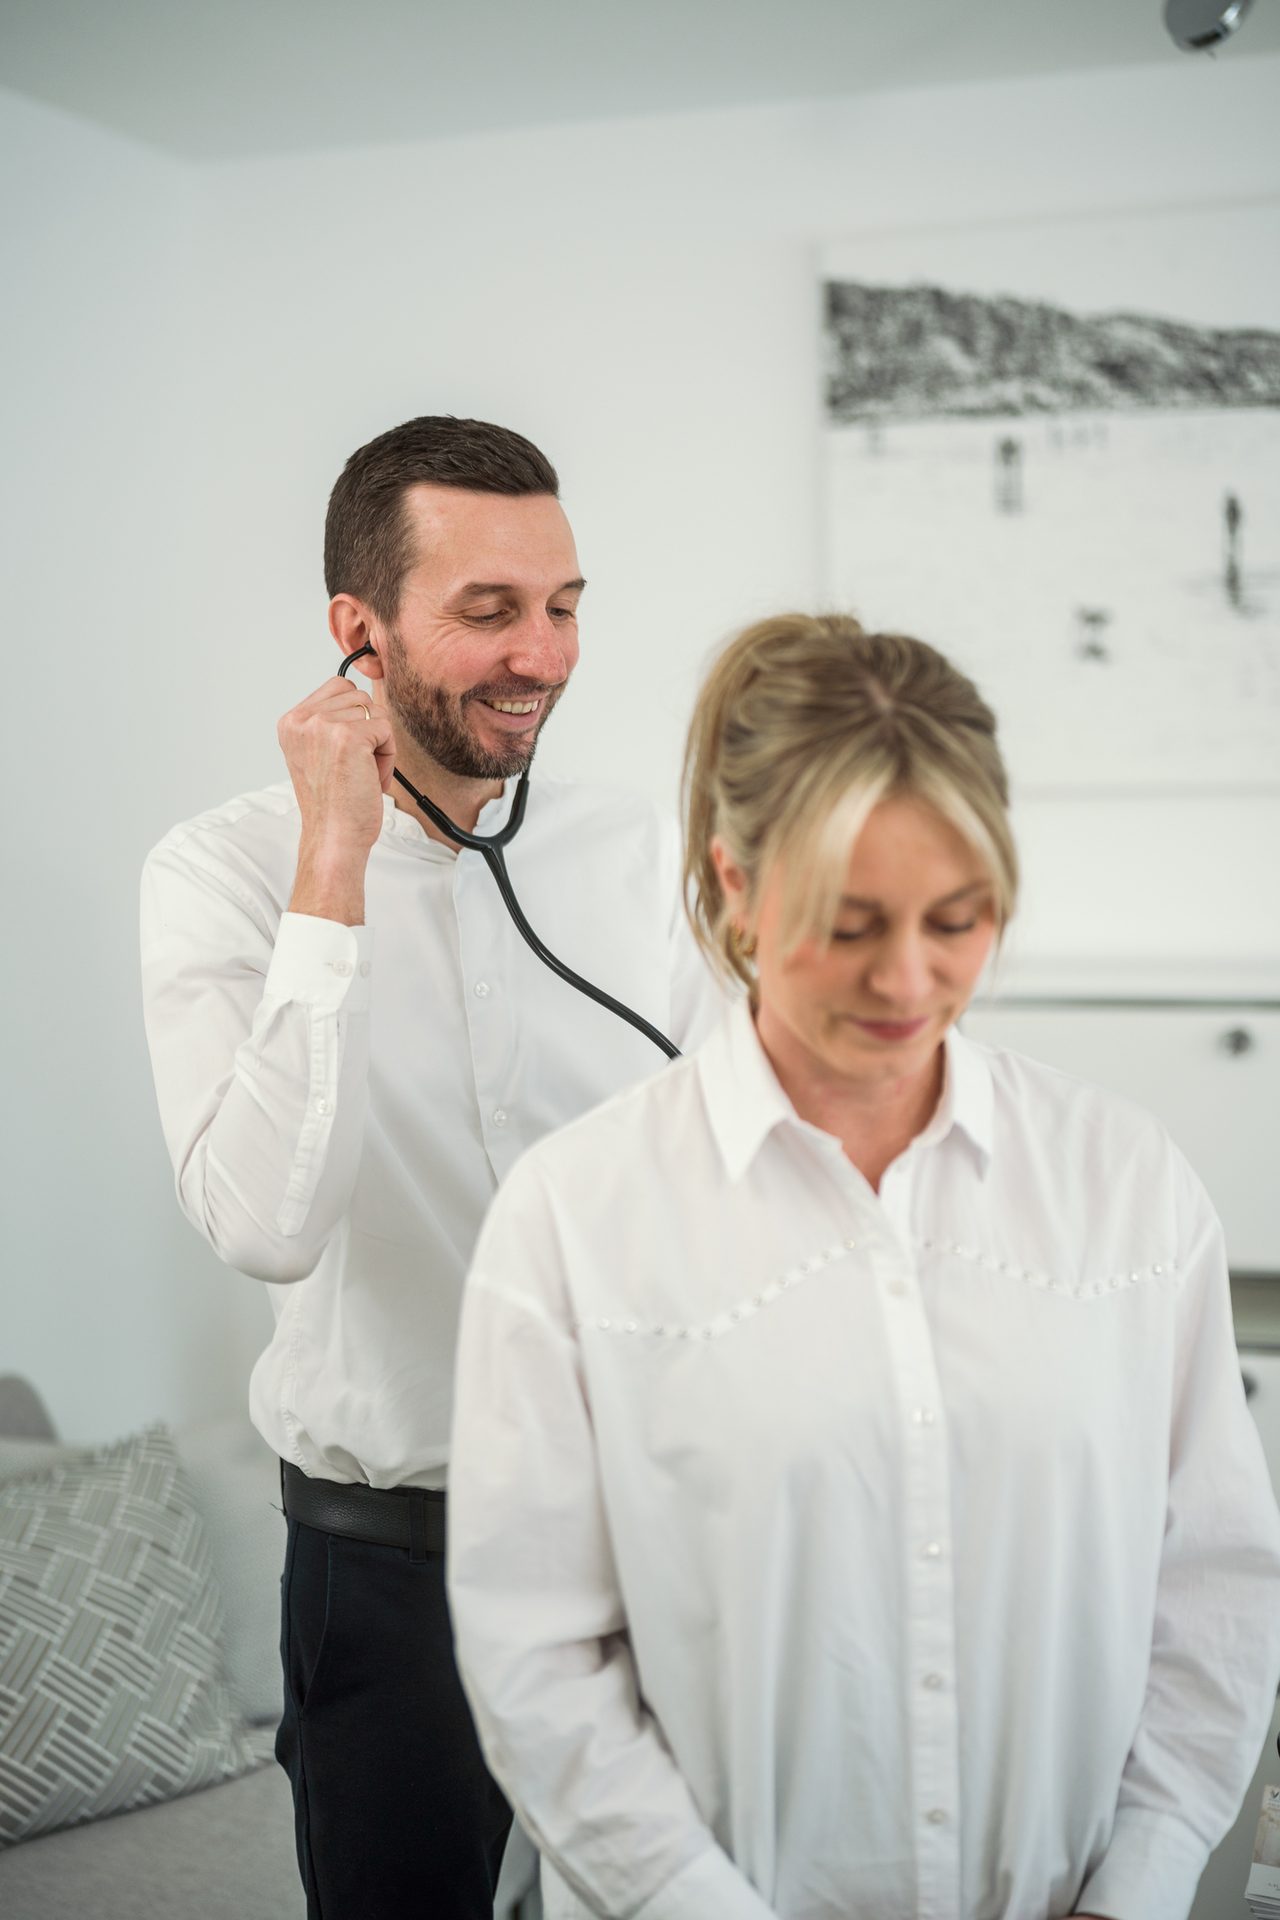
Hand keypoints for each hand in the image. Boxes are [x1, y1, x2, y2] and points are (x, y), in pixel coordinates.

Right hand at [278, 673, 396, 923]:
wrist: (333, 837)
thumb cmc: (332, 804)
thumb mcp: (317, 753)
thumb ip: (329, 722)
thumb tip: (361, 696)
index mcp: (291, 722)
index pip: (338, 686)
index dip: (353, 718)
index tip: (345, 752)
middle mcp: (302, 719)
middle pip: (359, 696)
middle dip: (367, 731)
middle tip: (354, 767)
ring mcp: (323, 725)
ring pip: (375, 712)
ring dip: (378, 744)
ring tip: (361, 773)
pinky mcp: (349, 736)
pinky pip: (387, 730)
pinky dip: (388, 756)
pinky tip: (370, 779)